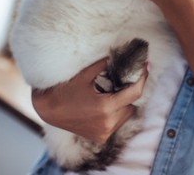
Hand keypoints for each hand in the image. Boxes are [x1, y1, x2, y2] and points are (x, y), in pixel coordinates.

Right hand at [31, 57, 147, 143]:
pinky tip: (107, 103)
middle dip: (130, 91)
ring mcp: (104, 133)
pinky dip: (116, 113)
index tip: (146, 66)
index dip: (142, 78)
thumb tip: (120, 54)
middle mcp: (107, 123)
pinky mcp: (100, 138)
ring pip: (126, 115)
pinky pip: (117, 123)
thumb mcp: (85, 74)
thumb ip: (105, 65)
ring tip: (113, 91)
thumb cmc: (65, 90)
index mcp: (105, 107)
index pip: (134, 93)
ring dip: (124, 103)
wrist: (47, 110)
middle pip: (131, 104)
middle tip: (125, 78)